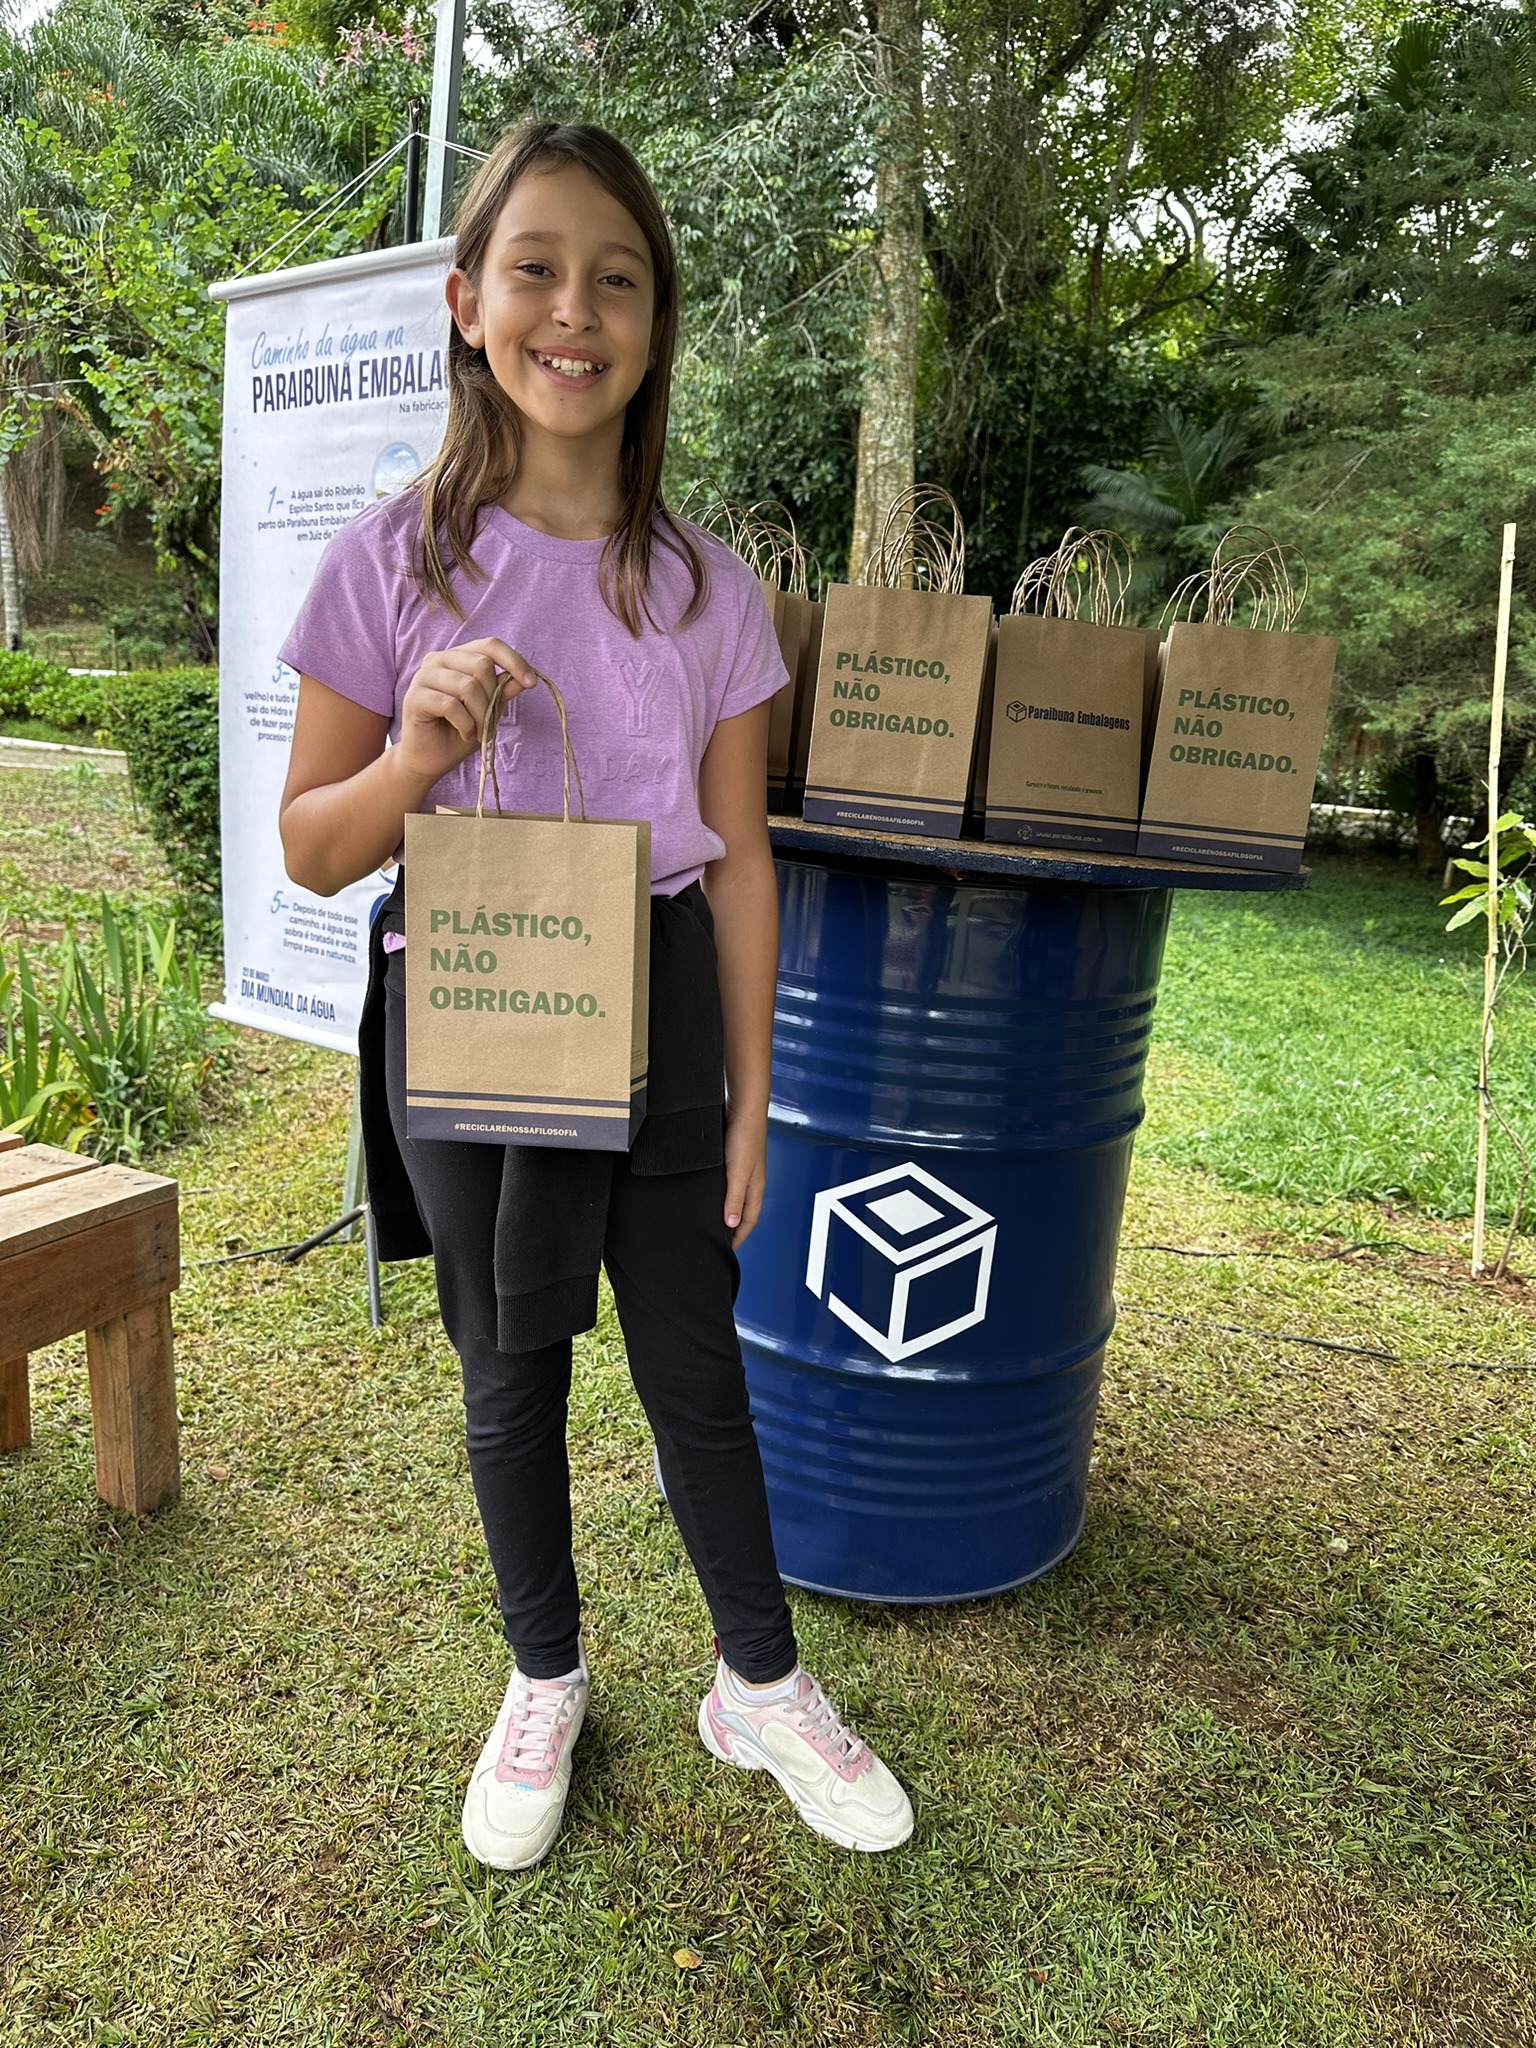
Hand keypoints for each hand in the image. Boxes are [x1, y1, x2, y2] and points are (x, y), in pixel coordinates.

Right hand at [395, 637, 541, 786]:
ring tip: (478, 733)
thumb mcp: (489, 710)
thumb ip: (503, 691)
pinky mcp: (415, 697)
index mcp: (458, 657)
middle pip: (481, 665)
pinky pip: (451, 705)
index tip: (531, 683)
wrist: (430, 758)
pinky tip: (464, 733)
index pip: (490, 645)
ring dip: (480, 716)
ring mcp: (424, 676)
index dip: (514, 661)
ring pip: (467, 686)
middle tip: (488, 723)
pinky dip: (466, 724)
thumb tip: (524, 678)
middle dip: (493, 699)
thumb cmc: (460, 731)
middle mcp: (438, 659)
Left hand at [724, 1102, 766, 1249]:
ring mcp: (741, 1170)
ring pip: (733, 1197)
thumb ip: (734, 1198)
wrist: (742, 1106)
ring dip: (725, 1210)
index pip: (748, 1221)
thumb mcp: (737, 1171)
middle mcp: (750, 1181)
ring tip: (710, 1220)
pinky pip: (726, 1184)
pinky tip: (708, 1192)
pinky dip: (719, 1194)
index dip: (738, 1238)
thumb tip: (730, 1224)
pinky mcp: (732, 1160)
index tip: (726, 1250)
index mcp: (755, 1188)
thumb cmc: (745, 1135)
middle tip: (716, 1239)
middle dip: (732, 1228)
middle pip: (741, 1212)